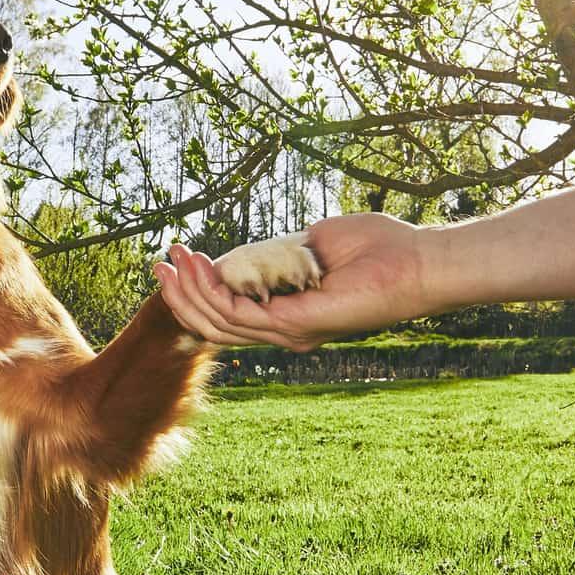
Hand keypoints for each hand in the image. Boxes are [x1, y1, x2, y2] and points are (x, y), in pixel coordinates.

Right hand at [153, 213, 443, 350]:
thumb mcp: (310, 244)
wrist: (415, 260)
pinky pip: (241, 314)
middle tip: (159, 264)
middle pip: (216, 323)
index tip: (176, 259)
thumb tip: (241, 253)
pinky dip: (214, 290)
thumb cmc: (376, 249)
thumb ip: (274, 252)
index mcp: (289, 314)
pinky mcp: (296, 325)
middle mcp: (286, 329)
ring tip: (173, 259)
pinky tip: (201, 265)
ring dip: (191, 291)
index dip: (197, 290)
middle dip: (182, 294)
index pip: (230, 313)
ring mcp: (290, 331)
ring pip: (220, 322)